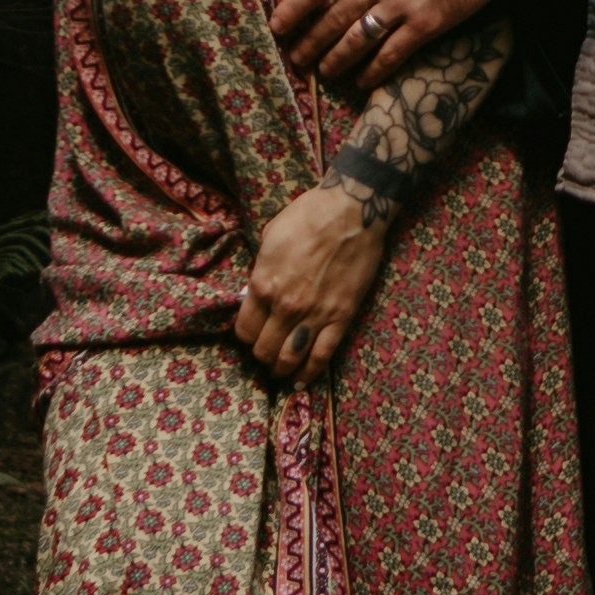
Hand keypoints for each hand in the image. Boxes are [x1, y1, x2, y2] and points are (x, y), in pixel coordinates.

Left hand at [234, 182, 389, 382]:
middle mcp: (285, 307)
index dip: (245, 336)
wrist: (351, 211)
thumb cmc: (307, 216)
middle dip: (262, 355)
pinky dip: (310, 374)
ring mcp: (315, 315)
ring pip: (290, 359)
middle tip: (266, 352)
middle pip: (264, 350)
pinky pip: (322, 356)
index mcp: (263, 285)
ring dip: (282, 369)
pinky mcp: (341, 318)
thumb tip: (255, 293)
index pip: (244, 331)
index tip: (251, 333)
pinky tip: (302, 383)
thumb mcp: (269, 239)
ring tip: (281, 370)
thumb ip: (260, 272)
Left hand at [278, 0, 521, 91]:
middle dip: (309, 43)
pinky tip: (363, 81)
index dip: (293, 9)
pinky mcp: (429, 23)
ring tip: (324, 73)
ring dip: (336, 61)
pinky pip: (393, 54)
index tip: (278, 26)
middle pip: (332, 19)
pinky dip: (375, 71)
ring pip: (357, 41)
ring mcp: (403, 5)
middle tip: (296, 59)